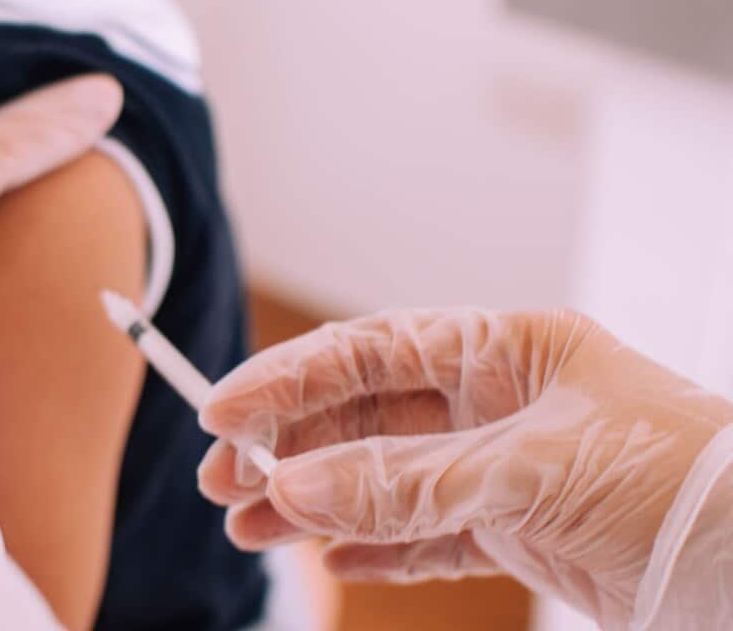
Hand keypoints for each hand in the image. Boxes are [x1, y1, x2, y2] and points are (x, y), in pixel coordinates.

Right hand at [198, 309, 732, 629]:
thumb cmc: (680, 482)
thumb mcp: (532, 471)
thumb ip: (407, 482)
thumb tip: (293, 486)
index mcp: (506, 349)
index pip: (371, 351)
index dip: (290, 378)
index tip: (223, 410)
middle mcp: (497, 399)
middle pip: (364, 414)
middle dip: (290, 446)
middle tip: (225, 480)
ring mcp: (504, 465)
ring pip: (384, 478)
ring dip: (315, 501)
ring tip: (251, 527)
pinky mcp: (517, 528)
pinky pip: (424, 532)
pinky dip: (372, 544)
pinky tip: (325, 555)